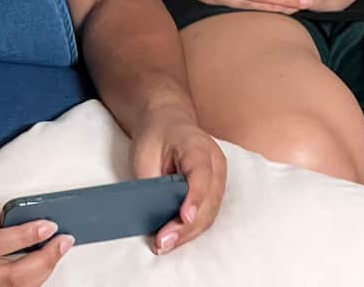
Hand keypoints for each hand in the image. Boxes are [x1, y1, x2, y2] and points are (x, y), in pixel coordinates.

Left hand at [128, 106, 225, 253]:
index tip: (184, 217)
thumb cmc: (155, 135)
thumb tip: (154, 217)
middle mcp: (214, 162)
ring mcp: (218, 176)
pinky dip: (192, 228)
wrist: (167, 120)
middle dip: (187, 226)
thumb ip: (152, 184)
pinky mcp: (214, 189)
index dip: (194, 198)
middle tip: (163, 242)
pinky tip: (174, 237)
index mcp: (197, 146)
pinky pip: (207, 212)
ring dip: (188, 232)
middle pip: (208, 200)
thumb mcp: (145, 154)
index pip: (201, 174)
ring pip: (210, 212)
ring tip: (164, 244)